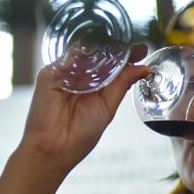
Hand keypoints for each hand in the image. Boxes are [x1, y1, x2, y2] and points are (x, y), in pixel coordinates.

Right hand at [18, 46, 148, 172]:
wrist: (55, 149)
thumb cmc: (79, 135)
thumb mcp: (108, 107)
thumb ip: (123, 84)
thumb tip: (143, 68)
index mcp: (96, 85)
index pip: (113, 64)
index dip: (127, 56)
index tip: (141, 49)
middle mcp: (81, 76)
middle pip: (99, 54)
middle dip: (116, 47)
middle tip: (132, 45)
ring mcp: (65, 73)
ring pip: (84, 51)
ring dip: (100, 47)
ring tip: (117, 45)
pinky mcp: (50, 73)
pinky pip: (67, 57)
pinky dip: (81, 53)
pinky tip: (94, 52)